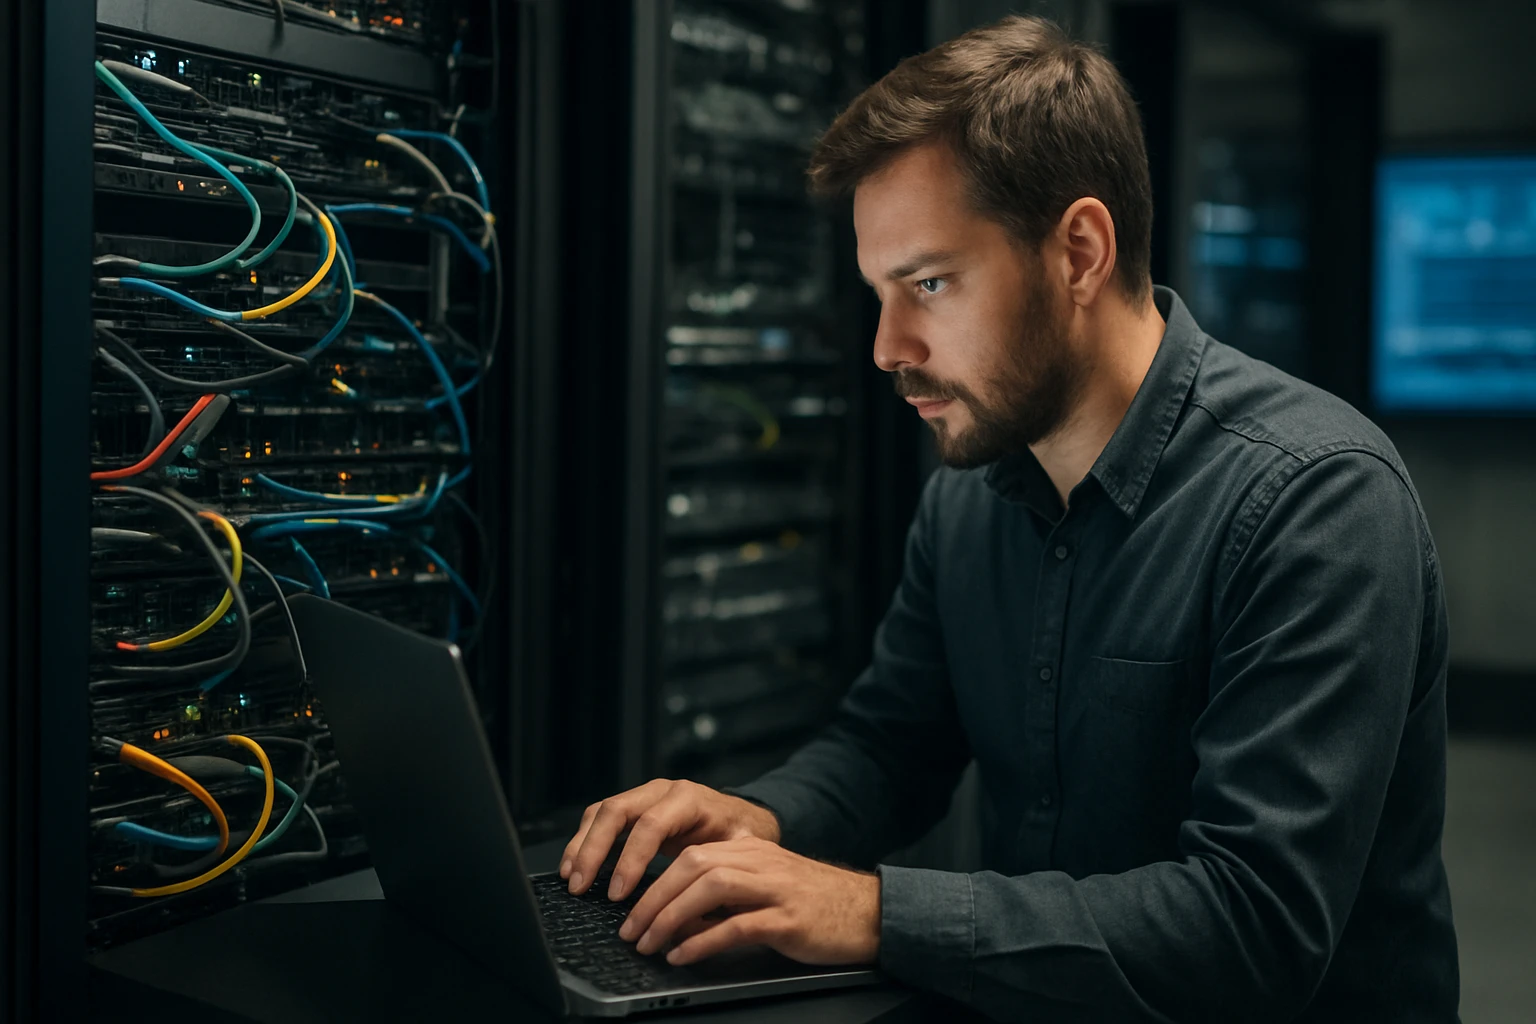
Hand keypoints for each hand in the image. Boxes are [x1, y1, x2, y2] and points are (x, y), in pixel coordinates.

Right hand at [560, 778, 781, 899]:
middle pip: (616, 811)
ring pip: (603, 812)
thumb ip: (717, 870)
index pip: (650, 825)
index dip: (630, 859)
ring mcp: (644, 795)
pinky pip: (601, 817)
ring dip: (581, 845)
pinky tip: (575, 866)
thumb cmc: (740, 837)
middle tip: (580, 885)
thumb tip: (692, 906)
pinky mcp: (633, 806)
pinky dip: (584, 840)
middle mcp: (662, 791)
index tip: (617, 893)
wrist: (741, 817)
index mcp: (689, 800)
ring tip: (570, 878)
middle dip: (593, 849)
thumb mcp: (738, 851)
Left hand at [618, 836, 879, 966]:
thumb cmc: (814, 904)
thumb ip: (724, 893)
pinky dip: (703, 940)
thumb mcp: (764, 887)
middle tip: (630, 929)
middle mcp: (760, 861)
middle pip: (692, 866)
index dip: (653, 881)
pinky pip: (737, 925)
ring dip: (671, 917)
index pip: (689, 854)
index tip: (631, 910)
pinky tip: (683, 955)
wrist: (869, 912)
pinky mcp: (788, 919)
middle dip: (653, 899)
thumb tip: (675, 915)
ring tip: (649, 943)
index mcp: (750, 849)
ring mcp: (775, 888)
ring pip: (710, 887)